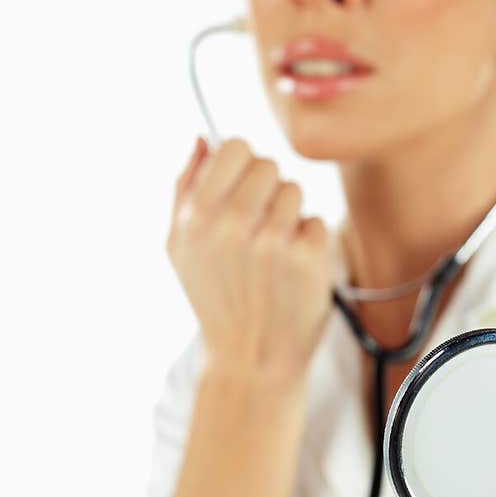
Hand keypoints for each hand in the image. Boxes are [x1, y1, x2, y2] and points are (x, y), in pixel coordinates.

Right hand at [166, 137, 332, 388]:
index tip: (243, 190)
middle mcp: (231, 226)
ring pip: (294, 190)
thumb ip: (185, 188)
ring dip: (289, 215)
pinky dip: (308, 242)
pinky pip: (315, 222)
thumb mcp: (180, 248)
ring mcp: (271, 242)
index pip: (234, 147)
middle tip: (260, 227)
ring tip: (274, 250)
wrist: (250, 359)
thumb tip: (201, 137)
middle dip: (267, 190)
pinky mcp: (306, 259)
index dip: (243, 165)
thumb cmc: (216, 299)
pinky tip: (292, 269)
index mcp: (196, 217)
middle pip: (268, 164)